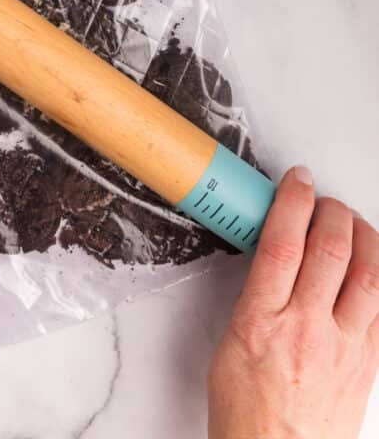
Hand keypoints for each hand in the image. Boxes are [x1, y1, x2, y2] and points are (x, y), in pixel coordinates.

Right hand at [208, 167, 378, 438]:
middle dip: (332, 211)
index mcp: (261, 322)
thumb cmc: (247, 412)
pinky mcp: (368, 364)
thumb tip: (271, 256)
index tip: (298, 181)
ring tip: (354, 224)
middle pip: (331, 249)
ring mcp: (344, 347)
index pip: (283, 243)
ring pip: (370, 273)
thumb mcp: (228, 343)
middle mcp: (307, 330)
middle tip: (325, 201)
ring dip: (365, 236)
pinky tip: (375, 264)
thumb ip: (254, 296)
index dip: (293, 202)